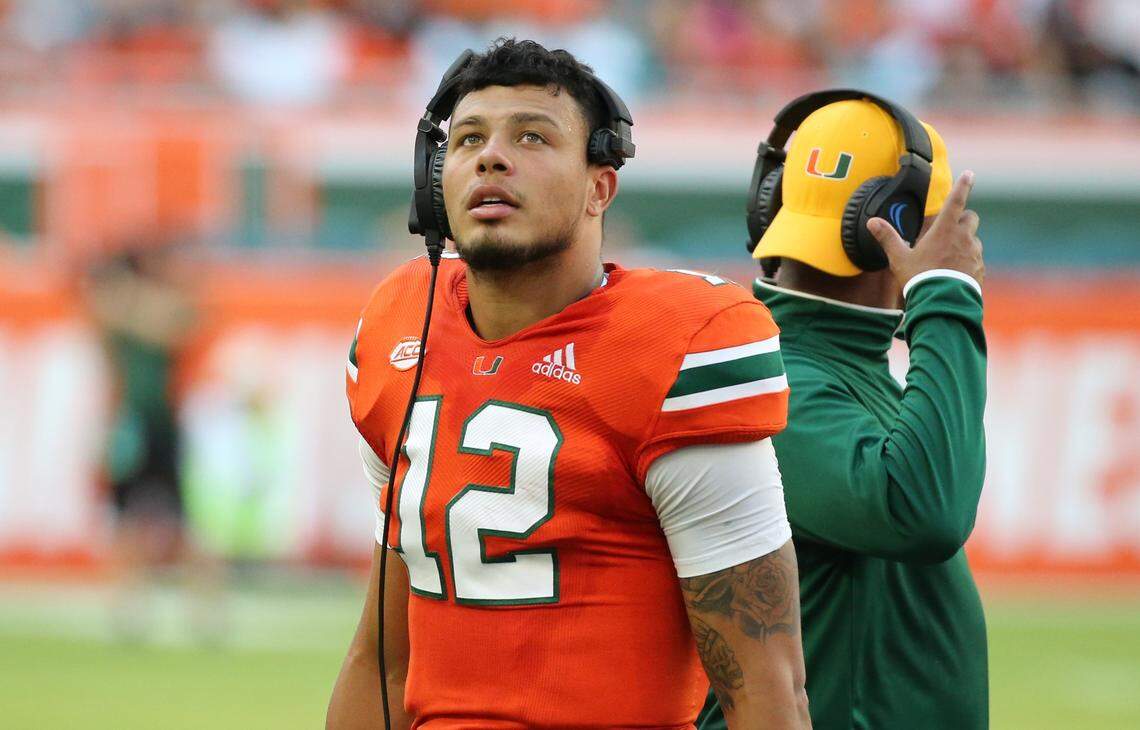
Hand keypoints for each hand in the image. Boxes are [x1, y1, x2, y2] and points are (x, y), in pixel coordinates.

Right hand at [867, 170, 983, 287]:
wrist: (942, 304)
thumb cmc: (919, 278)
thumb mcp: (899, 258)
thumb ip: (888, 238)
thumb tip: (872, 221)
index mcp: (945, 230)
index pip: (956, 200)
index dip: (963, 185)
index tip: (970, 173)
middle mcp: (964, 238)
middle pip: (971, 217)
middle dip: (963, 218)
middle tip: (950, 228)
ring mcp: (974, 254)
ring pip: (973, 240)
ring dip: (964, 243)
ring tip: (947, 259)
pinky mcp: (980, 270)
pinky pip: (975, 260)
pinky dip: (967, 262)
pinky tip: (954, 274)